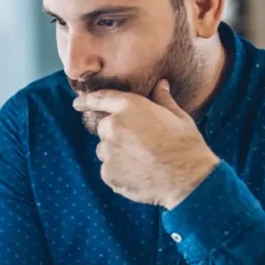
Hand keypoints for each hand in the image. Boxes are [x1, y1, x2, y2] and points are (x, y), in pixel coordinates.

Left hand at [73, 80, 219, 208]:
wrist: (188, 179)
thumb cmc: (186, 146)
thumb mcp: (178, 117)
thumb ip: (163, 100)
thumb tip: (161, 84)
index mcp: (130, 107)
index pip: (101, 99)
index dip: (87, 101)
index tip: (77, 103)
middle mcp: (114, 126)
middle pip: (104, 128)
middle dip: (116, 134)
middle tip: (140, 145)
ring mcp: (109, 151)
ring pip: (105, 151)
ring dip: (117, 154)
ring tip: (143, 162)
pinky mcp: (108, 173)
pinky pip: (108, 170)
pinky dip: (119, 173)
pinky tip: (139, 175)